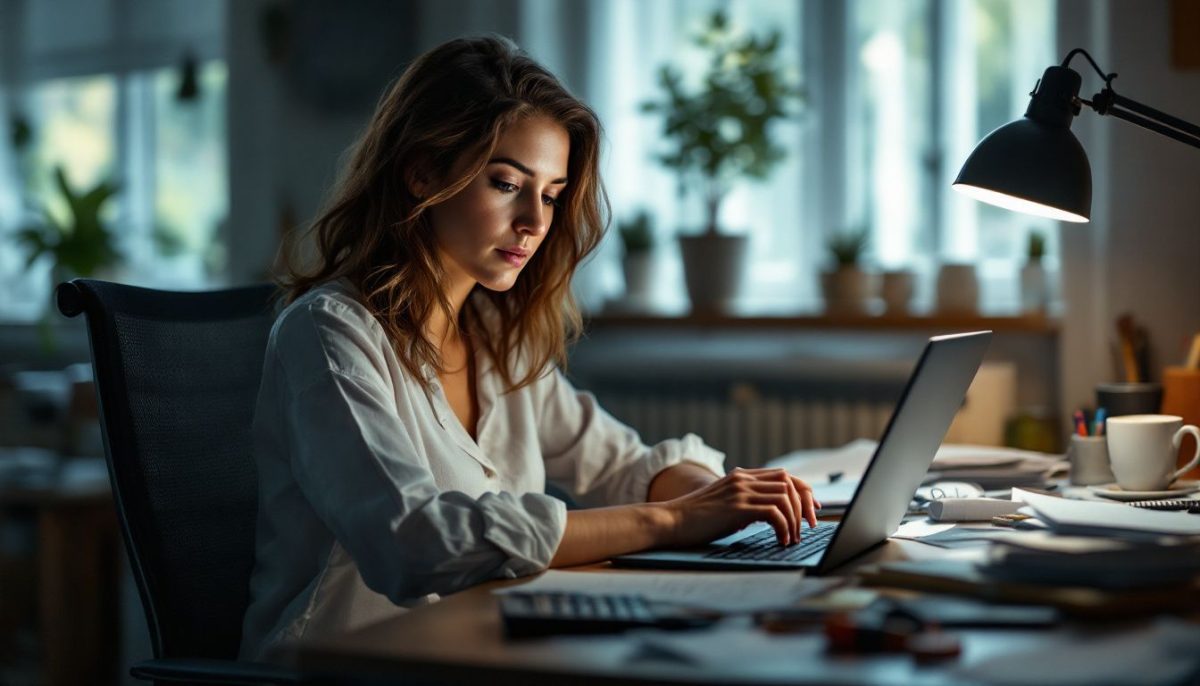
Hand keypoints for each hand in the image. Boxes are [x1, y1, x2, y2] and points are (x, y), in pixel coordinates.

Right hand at [656, 468, 820, 548]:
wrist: (669, 521)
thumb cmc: (695, 519)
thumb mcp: (724, 505)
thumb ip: (745, 503)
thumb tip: (770, 515)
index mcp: (741, 476)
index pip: (784, 475)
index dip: (803, 491)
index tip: (812, 510)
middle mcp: (743, 479)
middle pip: (790, 483)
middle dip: (804, 505)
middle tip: (809, 526)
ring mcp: (740, 492)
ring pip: (785, 497)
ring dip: (794, 520)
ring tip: (792, 538)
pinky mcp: (737, 508)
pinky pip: (774, 513)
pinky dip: (783, 527)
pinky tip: (781, 540)